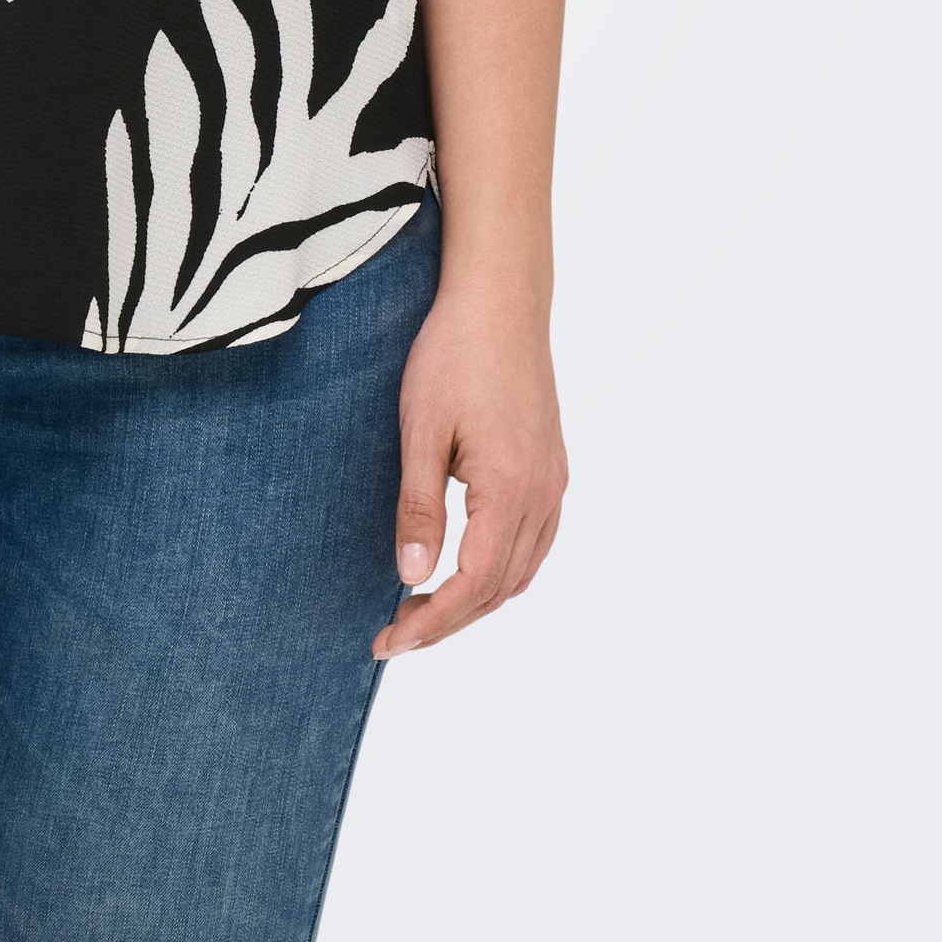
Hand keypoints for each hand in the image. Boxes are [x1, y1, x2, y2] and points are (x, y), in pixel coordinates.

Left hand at [374, 283, 566, 658]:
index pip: (472, 584)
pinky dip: (500, 571)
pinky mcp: (551, 468)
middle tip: (394, 634)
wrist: (500, 300)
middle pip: (499, 589)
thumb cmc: (453, 355)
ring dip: (475, 601)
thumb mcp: (421, 429)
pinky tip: (466, 569)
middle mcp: (543, 495)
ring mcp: (553, 482)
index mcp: (510, 490)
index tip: (387, 641)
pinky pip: (534, 543)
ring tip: (423, 610)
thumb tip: (411, 576)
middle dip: (447, 621)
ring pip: (521, 571)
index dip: (431, 622)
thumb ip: (419, 506)